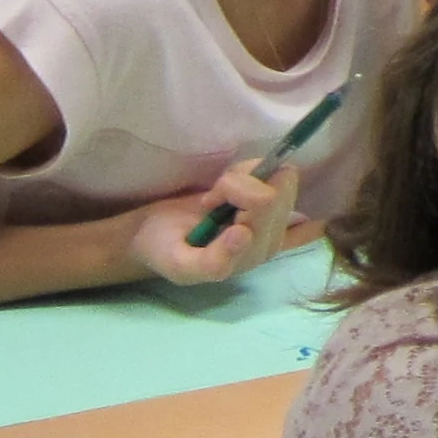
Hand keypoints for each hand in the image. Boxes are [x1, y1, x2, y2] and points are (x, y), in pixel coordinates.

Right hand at [124, 159, 301, 284]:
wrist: (154, 236)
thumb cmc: (165, 249)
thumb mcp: (180, 264)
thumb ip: (212, 261)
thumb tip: (245, 234)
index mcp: (254, 253)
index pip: (265, 201)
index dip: (234, 192)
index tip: (207, 205)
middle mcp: (272, 238)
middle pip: (277, 186)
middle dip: (239, 183)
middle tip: (212, 200)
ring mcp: (276, 220)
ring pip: (280, 176)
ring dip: (245, 177)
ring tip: (219, 195)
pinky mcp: (273, 204)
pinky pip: (283, 176)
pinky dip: (256, 173)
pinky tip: (235, 189)